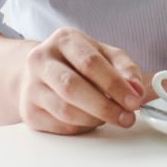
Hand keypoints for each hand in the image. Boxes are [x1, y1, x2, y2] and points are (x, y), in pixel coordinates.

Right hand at [17, 27, 144, 134]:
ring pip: (65, 110)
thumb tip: (137, 90)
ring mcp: (31, 87)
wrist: (39, 71)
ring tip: (112, 117)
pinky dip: (82, 127)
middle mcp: (42, 60)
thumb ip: (125, 68)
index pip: (90, 63)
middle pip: (73, 87)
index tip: (134, 100)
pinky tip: (93, 120)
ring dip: (95, 119)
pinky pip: (59, 126)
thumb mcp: (104, 54)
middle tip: (127, 117)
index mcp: (64, 40)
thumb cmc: (76, 61)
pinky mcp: (29, 112)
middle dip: (105, 106)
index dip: (115, 84)